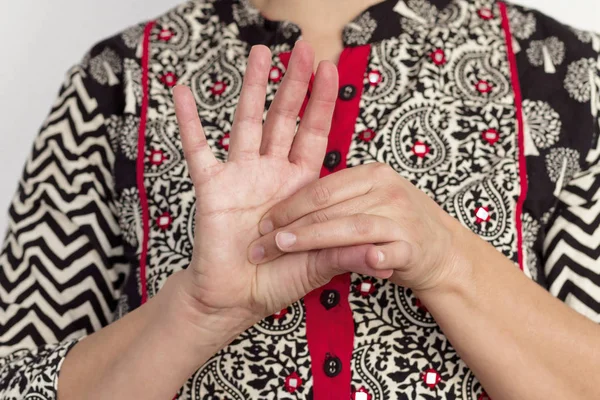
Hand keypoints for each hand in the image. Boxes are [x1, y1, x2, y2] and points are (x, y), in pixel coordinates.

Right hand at [171, 43, 391, 346]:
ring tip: (259, 53)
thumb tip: (388, 257)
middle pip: (284, 118)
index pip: (315, 135)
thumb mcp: (318, 266)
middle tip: (301, 48)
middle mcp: (271, 172)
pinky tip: (182, 92)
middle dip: (293, 84)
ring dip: (253, 88)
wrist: (234, 299)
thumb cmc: (275, 280)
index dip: (323, 102)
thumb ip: (346, 256)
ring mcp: (240, 175)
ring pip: (247, 122)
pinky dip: (189, 122)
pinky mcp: (211, 187)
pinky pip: (198, 149)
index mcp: (300, 185)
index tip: (332, 68)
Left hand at [248, 162, 466, 293]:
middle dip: (292, 225)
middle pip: (330, 207)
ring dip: (314, 238)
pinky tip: (359, 263)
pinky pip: (388, 251)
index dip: (289, 205)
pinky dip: (372, 257)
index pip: (322, 188)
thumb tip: (287, 204)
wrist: (441, 249)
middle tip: (263, 242)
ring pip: (351, 227)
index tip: (265, 222)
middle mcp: (387, 191)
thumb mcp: (370, 199)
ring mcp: (401, 218)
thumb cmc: (393, 223)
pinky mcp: (414, 247)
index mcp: (372, 175)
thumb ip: (338, 199)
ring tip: (284, 247)